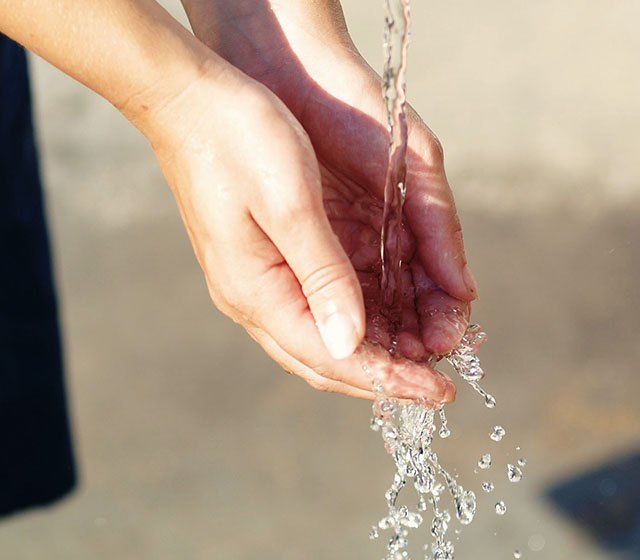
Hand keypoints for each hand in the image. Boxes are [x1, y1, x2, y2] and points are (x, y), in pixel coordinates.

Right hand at [180, 0, 478, 396]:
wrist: (188, 98)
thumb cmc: (239, 138)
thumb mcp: (291, 204)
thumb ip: (323, 276)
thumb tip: (350, 343)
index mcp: (256, 291)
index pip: (332, 358)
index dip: (389, 379)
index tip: (438, 393)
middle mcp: (252, 298)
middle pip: (326, 360)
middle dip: (384, 377)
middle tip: (437, 385)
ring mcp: (255, 281)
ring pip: (322, 338)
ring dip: (374, 352)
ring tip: (422, 356)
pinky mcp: (265, 261)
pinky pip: (316, 309)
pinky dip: (357, 321)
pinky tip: (388, 319)